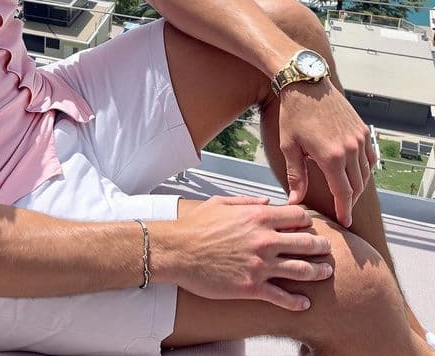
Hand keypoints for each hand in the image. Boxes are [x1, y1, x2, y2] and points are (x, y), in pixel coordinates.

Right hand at [173, 196, 331, 310]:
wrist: (177, 251)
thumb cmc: (195, 226)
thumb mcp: (221, 203)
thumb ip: (247, 201)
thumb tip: (266, 201)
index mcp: (257, 216)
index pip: (296, 216)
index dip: (307, 222)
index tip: (310, 227)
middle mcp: (264, 240)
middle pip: (306, 243)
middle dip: (321, 247)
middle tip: (327, 251)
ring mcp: (259, 265)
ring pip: (301, 270)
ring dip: (318, 272)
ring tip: (326, 273)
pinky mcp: (251, 287)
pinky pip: (282, 296)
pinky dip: (297, 302)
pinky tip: (305, 303)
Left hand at [278, 80, 376, 226]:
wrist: (305, 83)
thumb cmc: (292, 114)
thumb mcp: (289, 146)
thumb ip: (296, 176)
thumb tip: (294, 201)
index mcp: (331, 157)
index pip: (343, 193)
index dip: (344, 209)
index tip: (344, 222)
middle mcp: (350, 149)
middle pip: (357, 185)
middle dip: (350, 200)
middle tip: (343, 209)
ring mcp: (359, 138)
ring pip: (366, 172)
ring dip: (358, 185)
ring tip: (347, 192)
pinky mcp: (362, 129)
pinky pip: (370, 156)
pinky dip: (365, 168)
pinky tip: (355, 171)